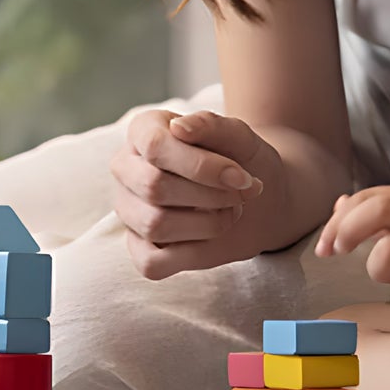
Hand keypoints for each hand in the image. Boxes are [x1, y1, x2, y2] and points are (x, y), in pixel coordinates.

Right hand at [110, 109, 276, 278]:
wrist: (261, 198)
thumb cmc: (243, 161)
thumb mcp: (240, 137)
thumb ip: (211, 125)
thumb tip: (179, 129)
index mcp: (145, 130)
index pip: (156, 147)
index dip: (202, 166)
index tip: (242, 177)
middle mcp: (127, 168)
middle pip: (154, 186)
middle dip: (210, 196)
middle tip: (243, 194)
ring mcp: (129, 209)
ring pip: (154, 225)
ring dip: (207, 224)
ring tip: (229, 212)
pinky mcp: (139, 246)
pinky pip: (151, 263)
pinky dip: (191, 254)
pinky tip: (209, 236)